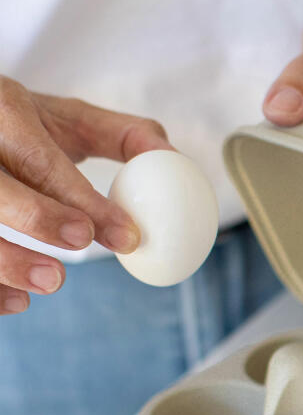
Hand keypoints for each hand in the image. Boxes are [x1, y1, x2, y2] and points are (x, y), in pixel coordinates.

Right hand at [0, 78, 172, 313]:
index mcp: (6, 112)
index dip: (86, 203)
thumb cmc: (31, 128)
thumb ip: (126, 136)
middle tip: (83, 247)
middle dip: (40, 221)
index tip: (129, 237)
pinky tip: (17, 301)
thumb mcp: (74, 120)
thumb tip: (173, 160)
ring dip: (9, 262)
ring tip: (52, 280)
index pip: (42, 163)